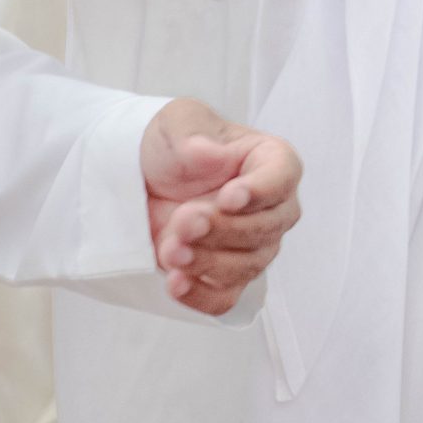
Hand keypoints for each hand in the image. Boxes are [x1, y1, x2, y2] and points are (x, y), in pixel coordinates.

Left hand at [141, 96, 302, 315]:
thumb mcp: (177, 124)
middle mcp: (270, 207)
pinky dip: (200, 295)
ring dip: (207, 262)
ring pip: (246, 266)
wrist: (141, 179)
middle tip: (185, 221)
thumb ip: (194, 135)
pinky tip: (175, 283)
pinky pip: (224, 298)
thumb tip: (212, 153)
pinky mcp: (225, 276)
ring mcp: (251, 246)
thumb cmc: (172, 146)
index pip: (282, 178)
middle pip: (267, 228)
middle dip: (224, 229)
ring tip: (169, 250)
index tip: (229, 197)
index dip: (260, 191)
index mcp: (269, 161)